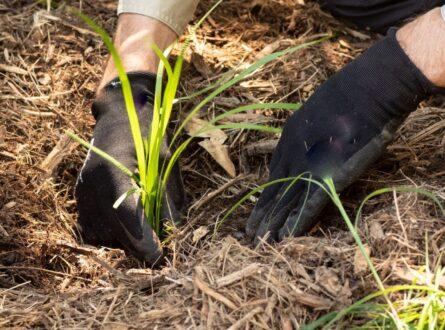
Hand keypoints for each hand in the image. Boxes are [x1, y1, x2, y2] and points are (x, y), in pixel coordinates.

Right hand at [75, 72, 184, 263]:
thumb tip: (172, 235)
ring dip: (123, 242)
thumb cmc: (148, 135)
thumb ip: (167, 201)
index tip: (161, 257)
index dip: (145, 243)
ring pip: (101, 236)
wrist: (121, 114)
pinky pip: (90, 229)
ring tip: (143, 232)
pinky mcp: (79, 195)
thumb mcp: (165, 165)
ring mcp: (82, 191)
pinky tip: (126, 226)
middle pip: (114, 233)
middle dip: (137, 247)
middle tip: (159, 250)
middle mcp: (92, 185)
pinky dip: (109, 235)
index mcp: (114, 173)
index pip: (128, 219)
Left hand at [246, 28, 440, 243]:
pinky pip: (308, 206)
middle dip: (262, 215)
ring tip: (259, 242)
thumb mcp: (320, 111)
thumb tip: (315, 139)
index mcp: (288, 140)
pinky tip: (285, 237)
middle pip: (273, 193)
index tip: (260, 208)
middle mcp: (292, 156)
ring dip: (273, 224)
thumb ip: (313, 130)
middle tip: (250, 234)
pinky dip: (296, 223)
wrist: (365, 91)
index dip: (266, 195)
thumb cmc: (347, 95)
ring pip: (285, 202)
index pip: (273, 175)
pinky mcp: (326, 178)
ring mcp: (307, 168)